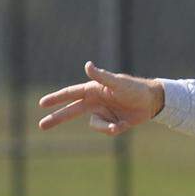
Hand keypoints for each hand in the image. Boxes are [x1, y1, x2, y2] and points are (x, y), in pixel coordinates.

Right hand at [37, 61, 164, 135]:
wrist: (152, 101)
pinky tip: (124, 123)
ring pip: (95, 125)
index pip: (70, 94)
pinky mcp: (112, 123)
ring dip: (105, 127)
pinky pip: (108, 130)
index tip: (42, 103)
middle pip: (71, 111)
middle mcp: (95, 102)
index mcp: (93, 91)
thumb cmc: (135, 88)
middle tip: (41, 125)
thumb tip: (87, 65)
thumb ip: (102, 76)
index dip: (56, 98)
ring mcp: (103, 113)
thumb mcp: (118, 82)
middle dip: (57, 118)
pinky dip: (115, 129)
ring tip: (118, 124)